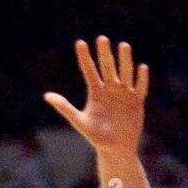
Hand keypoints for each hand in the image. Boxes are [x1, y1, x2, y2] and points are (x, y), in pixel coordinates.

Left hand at [44, 38, 147, 155]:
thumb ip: (64, 107)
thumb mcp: (79, 121)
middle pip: (107, 67)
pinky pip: (140, 87)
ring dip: (124, 60)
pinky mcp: (136, 101)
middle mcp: (110, 89)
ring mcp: (124, 94)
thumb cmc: (96, 136)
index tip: (79, 43)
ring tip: (123, 45)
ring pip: (124, 72)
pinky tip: (141, 67)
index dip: (84, 57)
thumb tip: (46, 96)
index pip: (89, 71)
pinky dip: (141, 79)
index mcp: (96, 92)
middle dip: (104, 54)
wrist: (115, 149)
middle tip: (102, 39)